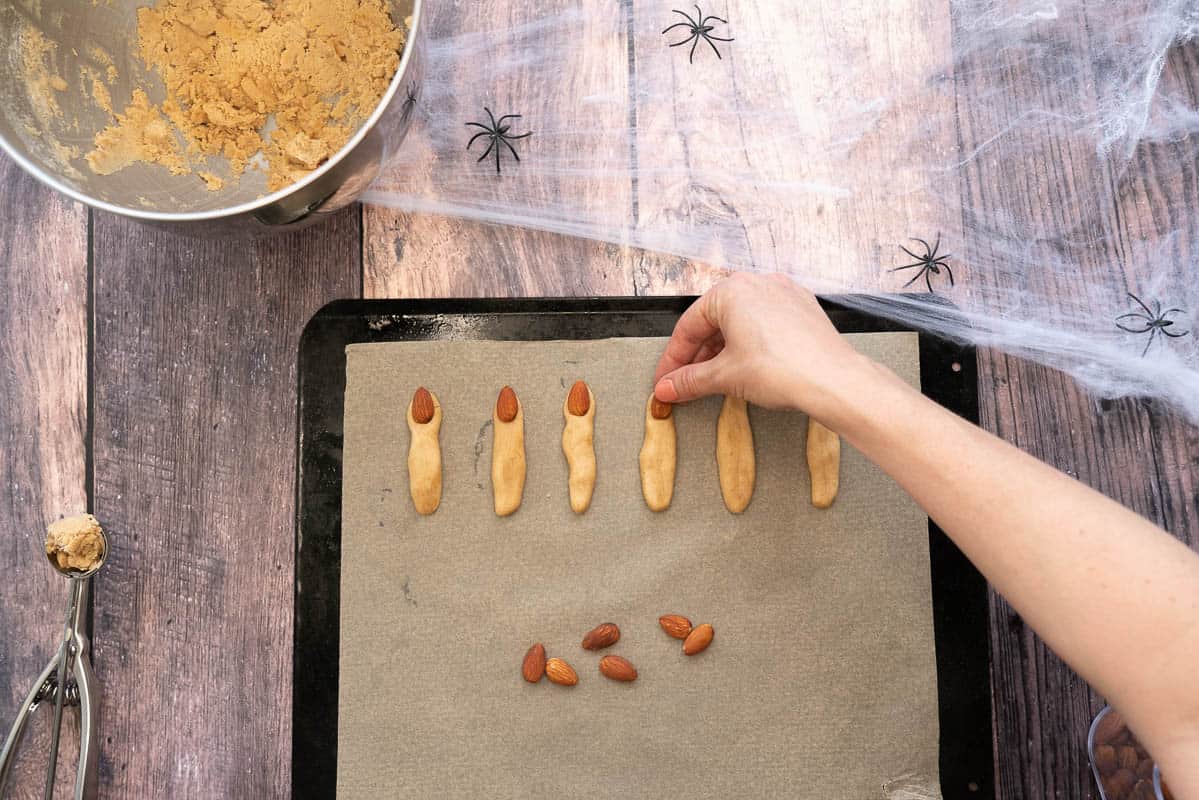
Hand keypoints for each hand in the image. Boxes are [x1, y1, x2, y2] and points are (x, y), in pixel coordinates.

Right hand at [652, 272, 868, 417]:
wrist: (833, 380)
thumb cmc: (784, 369)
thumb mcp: (725, 376)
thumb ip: (690, 380)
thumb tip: (669, 387)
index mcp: (732, 290)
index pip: (689, 326)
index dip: (673, 359)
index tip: (666, 379)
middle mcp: (758, 283)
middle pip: (714, 322)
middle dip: (698, 355)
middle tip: (685, 382)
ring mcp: (783, 294)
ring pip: (740, 322)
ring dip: (722, 350)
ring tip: (714, 379)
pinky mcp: (802, 309)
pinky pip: (764, 323)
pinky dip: (748, 343)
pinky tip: (745, 366)